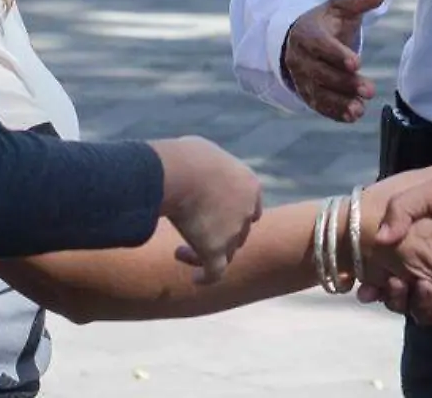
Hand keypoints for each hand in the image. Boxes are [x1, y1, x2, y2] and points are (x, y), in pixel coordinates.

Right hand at [151, 136, 263, 284]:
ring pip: (226, 253)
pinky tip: (194, 280)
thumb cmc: (187, 157)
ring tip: (180, 251)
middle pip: (240, 232)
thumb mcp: (204, 152)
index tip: (214, 216)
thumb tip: (192, 166)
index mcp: (249, 185)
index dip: (235, 215)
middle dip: (220, 235)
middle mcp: (247, 210)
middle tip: (195, 233)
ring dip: (205, 254)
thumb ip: (206, 165)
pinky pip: (214, 273)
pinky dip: (206, 278)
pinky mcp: (214, 250)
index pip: (251, 208)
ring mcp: (233, 232)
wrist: (182, 172)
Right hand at [281, 0, 382, 121]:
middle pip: (320, 73)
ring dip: (339, 103)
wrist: (306, 39)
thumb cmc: (328, 20)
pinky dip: (335, 112)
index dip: (336, 54)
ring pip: (318, 93)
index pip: (319, 45)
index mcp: (306, 33)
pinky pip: (319, 105)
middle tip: (370, 89)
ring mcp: (301, 78)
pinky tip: (353, 116)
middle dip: (344, 83)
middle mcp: (298, 57)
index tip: (357, 63)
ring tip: (360, 109)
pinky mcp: (307, 93)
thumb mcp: (341, 6)